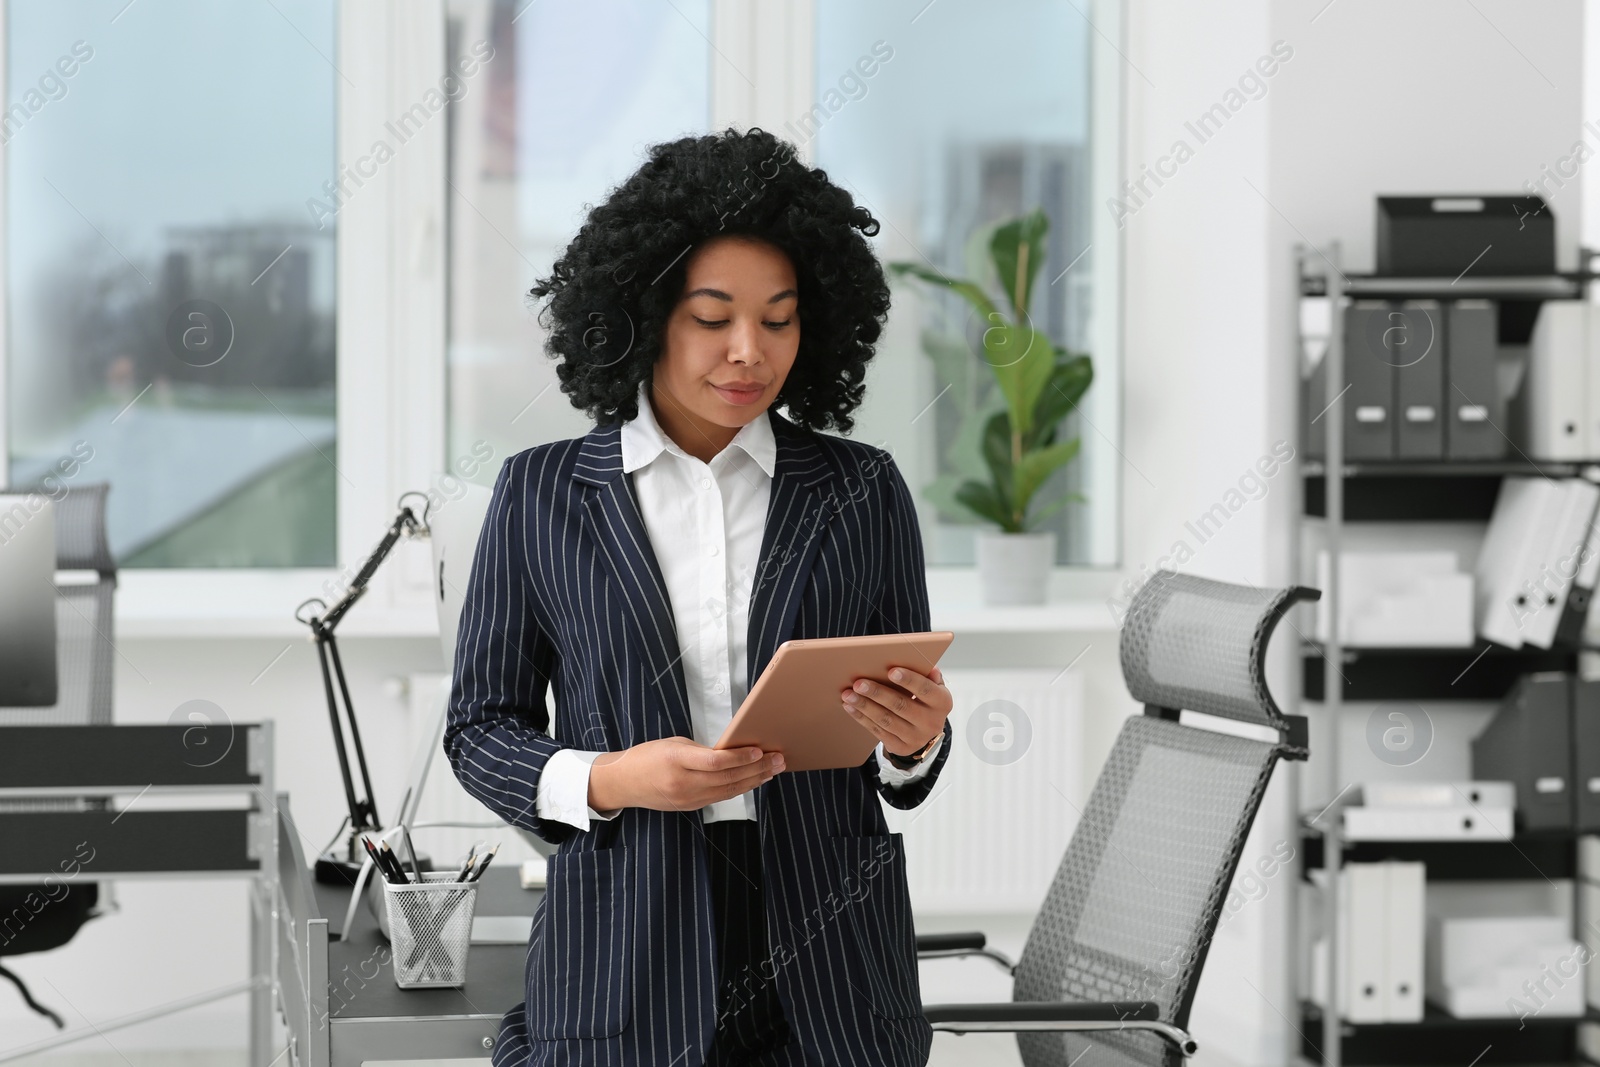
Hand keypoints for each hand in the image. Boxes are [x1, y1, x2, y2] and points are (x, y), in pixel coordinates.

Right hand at [587, 737, 783, 812]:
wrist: (624, 783)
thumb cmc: (647, 756)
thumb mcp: (673, 744)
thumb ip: (701, 750)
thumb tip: (734, 752)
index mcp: (676, 760)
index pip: (715, 761)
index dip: (740, 757)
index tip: (760, 750)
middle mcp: (683, 783)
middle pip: (727, 777)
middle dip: (757, 768)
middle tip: (778, 759)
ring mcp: (687, 798)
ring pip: (728, 790)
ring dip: (754, 780)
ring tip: (773, 769)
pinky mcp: (691, 807)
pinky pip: (721, 797)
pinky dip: (740, 788)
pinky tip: (754, 780)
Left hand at [841, 664, 951, 758]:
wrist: (925, 731)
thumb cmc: (926, 700)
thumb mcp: (933, 687)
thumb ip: (929, 675)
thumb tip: (928, 665)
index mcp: (942, 703)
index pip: (926, 690)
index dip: (909, 680)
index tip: (891, 671)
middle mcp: (931, 722)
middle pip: (901, 705)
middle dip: (878, 693)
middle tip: (859, 683)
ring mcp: (916, 737)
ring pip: (886, 720)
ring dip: (865, 706)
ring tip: (849, 694)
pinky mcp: (900, 747)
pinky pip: (878, 731)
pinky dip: (862, 718)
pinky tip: (850, 707)